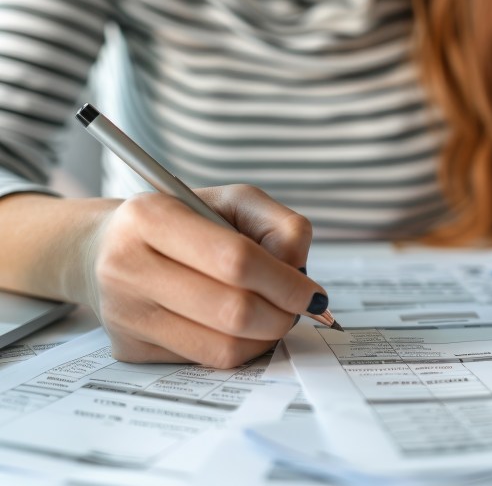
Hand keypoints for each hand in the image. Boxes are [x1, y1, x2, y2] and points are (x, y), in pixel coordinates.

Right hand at [85, 184, 319, 367]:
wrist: (106, 248)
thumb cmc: (184, 221)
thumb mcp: (233, 201)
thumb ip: (279, 225)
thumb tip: (299, 271)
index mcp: (151, 216)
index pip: (236, 260)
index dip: (285, 282)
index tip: (313, 294)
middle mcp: (127, 265)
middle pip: (232, 310)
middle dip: (281, 315)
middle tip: (297, 309)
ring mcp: (124, 313)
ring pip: (222, 346)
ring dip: (265, 337)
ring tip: (273, 316)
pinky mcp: (128, 348)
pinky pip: (205, 361)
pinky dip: (240, 349)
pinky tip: (242, 328)